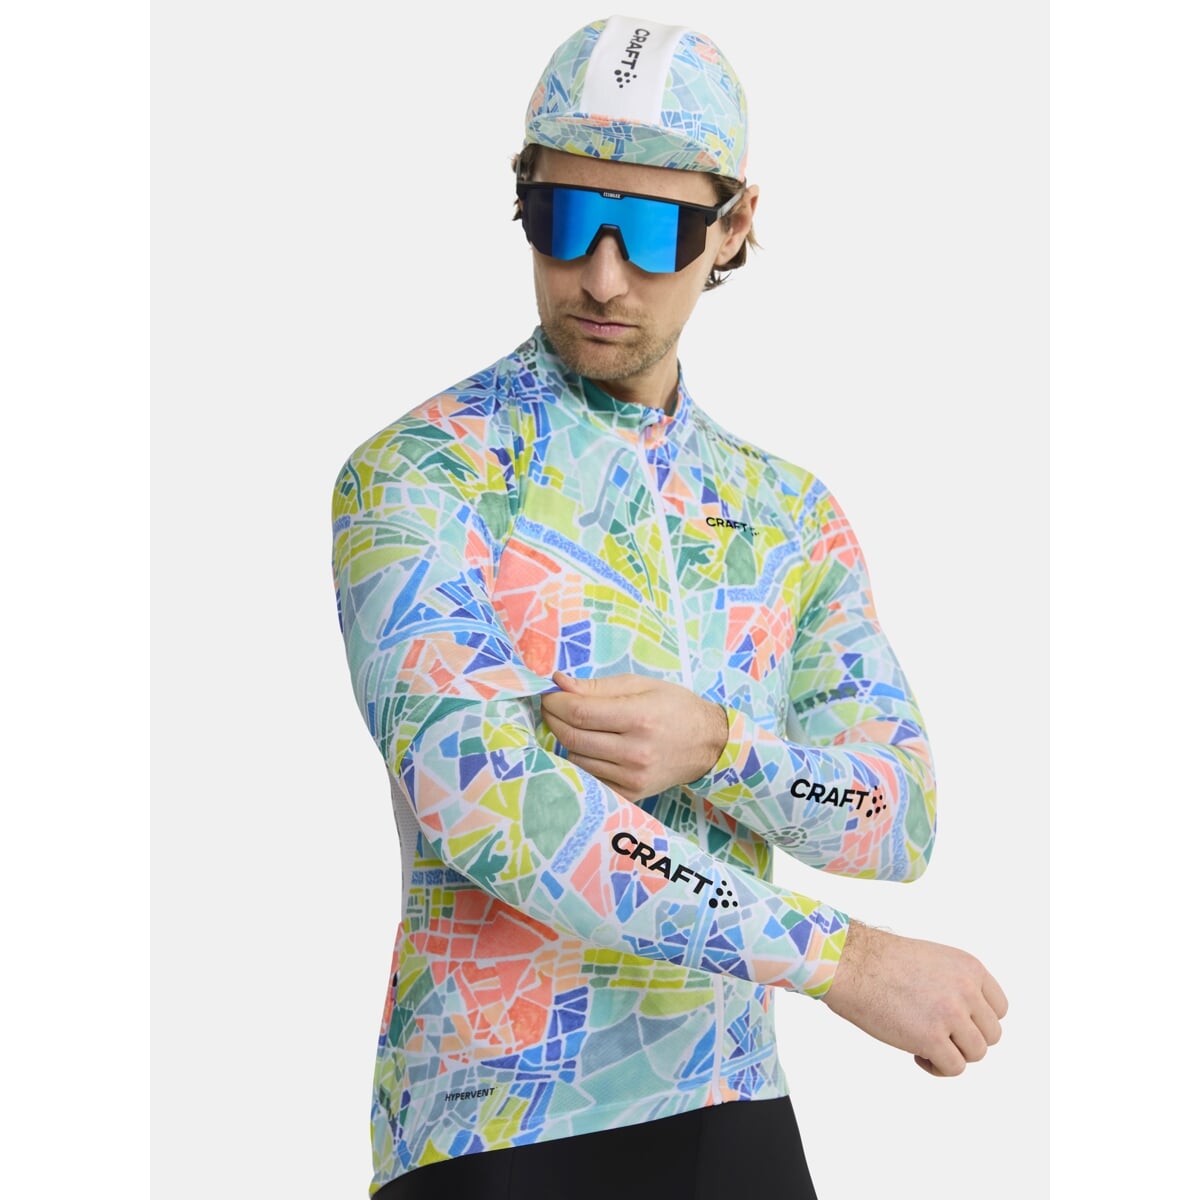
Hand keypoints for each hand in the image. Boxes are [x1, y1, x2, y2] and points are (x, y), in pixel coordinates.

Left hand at [540, 671, 728, 800]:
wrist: (707, 744)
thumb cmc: (674, 708)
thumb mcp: (641, 685)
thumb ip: (598, 686)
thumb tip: (559, 683)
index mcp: (638, 718)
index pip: (579, 712)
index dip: (555, 703)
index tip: (548, 695)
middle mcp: (635, 752)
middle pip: (572, 738)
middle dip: (553, 719)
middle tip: (552, 707)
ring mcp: (632, 777)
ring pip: (577, 759)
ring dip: (568, 740)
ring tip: (578, 726)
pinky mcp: (631, 794)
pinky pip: (590, 778)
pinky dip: (583, 761)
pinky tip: (591, 747)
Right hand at [822, 921, 1007, 1076]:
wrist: (850, 963)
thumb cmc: (880, 962)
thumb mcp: (933, 961)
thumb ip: (957, 985)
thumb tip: (970, 1024)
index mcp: (969, 967)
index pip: (998, 1008)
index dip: (978, 1021)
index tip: (956, 1023)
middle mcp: (967, 990)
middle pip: (991, 1034)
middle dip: (965, 1039)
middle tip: (937, 1034)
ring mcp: (951, 1014)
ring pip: (976, 1053)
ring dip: (953, 1054)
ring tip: (925, 1045)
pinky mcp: (932, 1038)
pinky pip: (954, 1068)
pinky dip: (937, 1068)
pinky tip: (916, 1055)